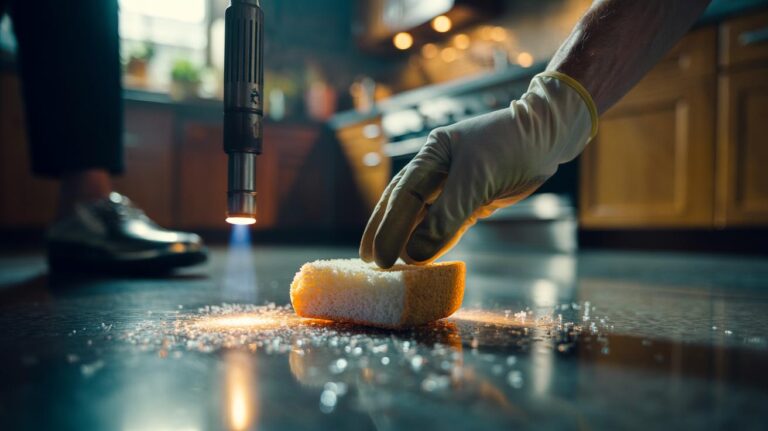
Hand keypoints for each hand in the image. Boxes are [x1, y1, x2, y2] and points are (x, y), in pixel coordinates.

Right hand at [359, 72, 597, 267]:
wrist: (548, 136)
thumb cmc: (511, 146)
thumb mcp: (476, 180)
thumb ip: (446, 219)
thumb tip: (416, 256)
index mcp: (432, 154)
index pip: (403, 196)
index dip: (388, 229)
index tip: (379, 258)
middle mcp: (437, 169)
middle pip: (404, 206)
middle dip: (386, 234)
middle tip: (369, 263)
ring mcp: (454, 184)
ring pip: (423, 217)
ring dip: (408, 240)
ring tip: (390, 265)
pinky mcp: (472, 198)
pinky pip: (447, 223)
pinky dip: (435, 239)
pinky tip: (422, 257)